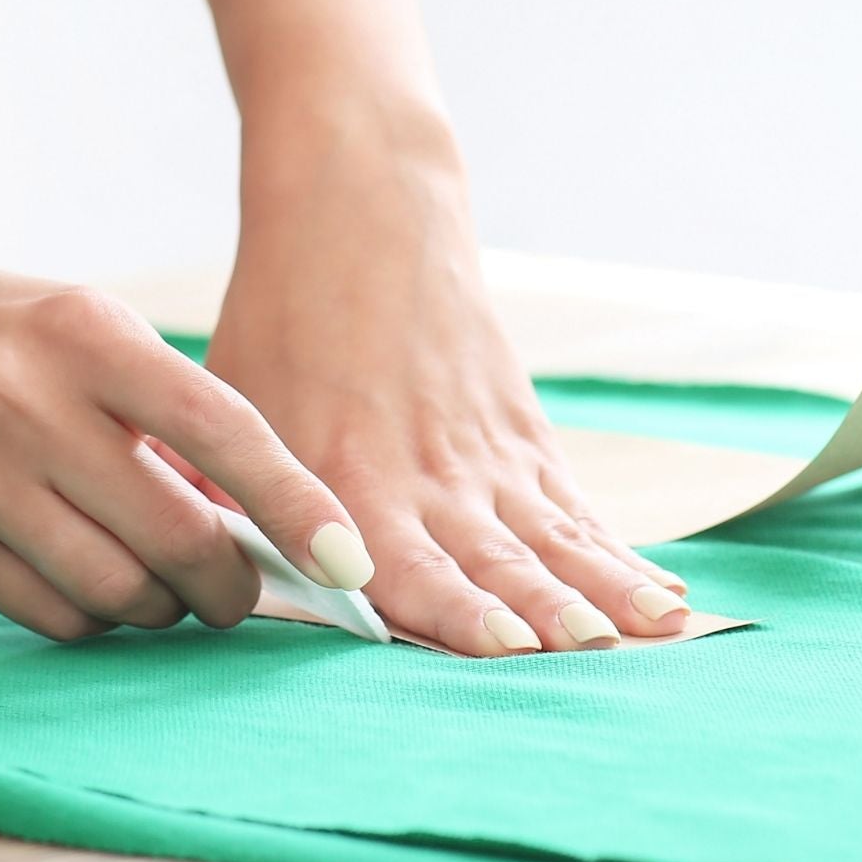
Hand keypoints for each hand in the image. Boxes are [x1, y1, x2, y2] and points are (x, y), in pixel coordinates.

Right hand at [0, 241, 374, 642]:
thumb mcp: (83, 328)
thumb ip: (165, 412)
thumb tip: (264, 518)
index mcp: (86, 335)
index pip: (222, 429)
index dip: (295, 503)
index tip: (349, 558)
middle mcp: (28, 403)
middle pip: (176, 537)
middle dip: (229, 584)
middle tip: (239, 587)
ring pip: (116, 593)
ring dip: (160, 608)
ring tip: (159, 581)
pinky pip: (50, 616)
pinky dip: (91, 617)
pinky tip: (87, 580)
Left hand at [203, 99, 692, 655]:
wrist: (360, 210)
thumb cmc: (277, 320)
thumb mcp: (231, 406)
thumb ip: (229, 504)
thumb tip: (198, 588)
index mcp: (348, 473)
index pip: (406, 563)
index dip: (455, 611)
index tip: (504, 646)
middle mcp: (426, 472)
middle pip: (495, 557)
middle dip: (546, 610)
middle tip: (593, 651)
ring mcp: (484, 453)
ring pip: (552, 537)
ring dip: (602, 587)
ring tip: (657, 630)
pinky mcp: (521, 432)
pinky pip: (575, 508)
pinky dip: (617, 553)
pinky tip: (663, 596)